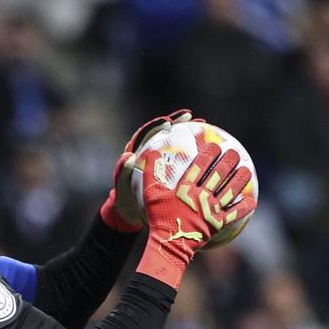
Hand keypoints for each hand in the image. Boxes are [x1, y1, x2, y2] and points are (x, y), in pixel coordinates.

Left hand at [102, 110, 191, 232]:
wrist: (132, 211)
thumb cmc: (126, 199)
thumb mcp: (122, 187)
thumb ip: (122, 172)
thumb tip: (129, 156)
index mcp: (137, 152)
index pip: (147, 133)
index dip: (157, 126)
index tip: (168, 122)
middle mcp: (149, 151)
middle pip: (164, 132)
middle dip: (176, 122)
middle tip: (189, 116)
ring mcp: (161, 158)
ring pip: (175, 141)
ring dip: (188, 132)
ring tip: (202, 124)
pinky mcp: (170, 166)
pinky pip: (182, 156)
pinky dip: (193, 150)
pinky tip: (206, 149)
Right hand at [136, 125, 254, 288]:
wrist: (169, 245)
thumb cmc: (159, 218)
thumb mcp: (151, 194)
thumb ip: (152, 172)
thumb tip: (152, 152)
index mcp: (186, 188)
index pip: (201, 165)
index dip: (210, 153)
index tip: (216, 146)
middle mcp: (201, 196)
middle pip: (219, 174)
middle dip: (229, 161)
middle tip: (235, 153)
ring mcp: (211, 210)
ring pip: (230, 190)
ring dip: (240, 179)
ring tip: (246, 170)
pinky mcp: (218, 223)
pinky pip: (235, 213)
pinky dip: (244, 207)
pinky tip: (251, 200)